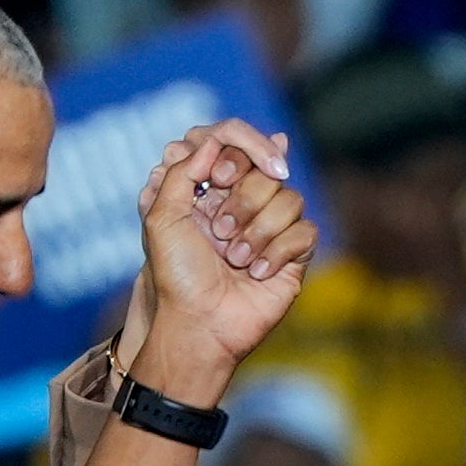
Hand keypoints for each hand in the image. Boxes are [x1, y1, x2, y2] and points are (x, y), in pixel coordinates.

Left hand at [128, 120, 314, 403]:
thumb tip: (215, 141)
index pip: (237, 143)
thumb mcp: (160, 216)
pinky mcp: (295, 254)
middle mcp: (243, 202)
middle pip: (267, 168)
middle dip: (241, 200)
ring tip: (234, 259)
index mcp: (210, 188)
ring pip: (290, 198)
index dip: (237, 151)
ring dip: (256, 232)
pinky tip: (256, 274)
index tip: (217, 179)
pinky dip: (277, 253)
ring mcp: (271, 227)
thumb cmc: (176, 275)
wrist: (199, 325)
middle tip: (219, 230)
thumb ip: (183, 169)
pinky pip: (304, 231)